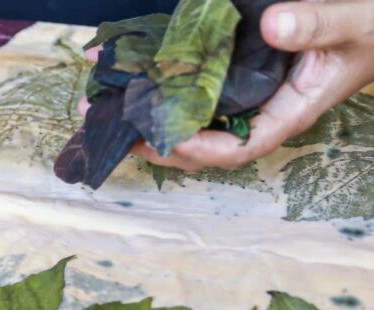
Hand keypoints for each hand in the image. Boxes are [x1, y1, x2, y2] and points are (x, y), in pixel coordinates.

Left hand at [82, 0, 373, 171]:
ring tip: (100, 100)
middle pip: (203, 141)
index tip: (163, 137)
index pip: (238, 148)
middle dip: (155, 138)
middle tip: (108, 125)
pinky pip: (197, 81)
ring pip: (193, 113)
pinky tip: (131, 64)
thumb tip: (274, 24)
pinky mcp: (241, 67)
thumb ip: (320, 24)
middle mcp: (264, 107)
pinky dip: (164, 77)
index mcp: (291, 110)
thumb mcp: (358, 21)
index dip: (198, 149)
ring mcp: (251, 89)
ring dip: (148, 110)